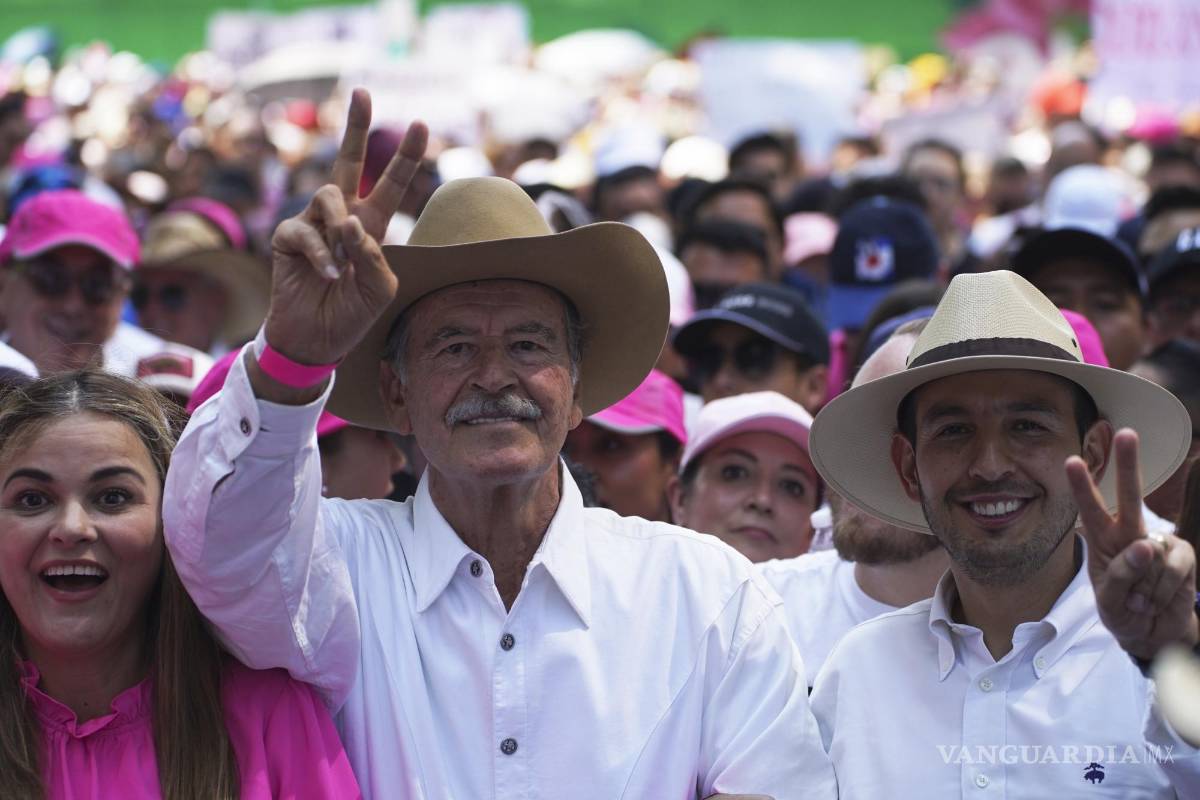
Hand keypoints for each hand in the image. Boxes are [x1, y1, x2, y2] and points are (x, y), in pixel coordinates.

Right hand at [265, 88, 427, 366]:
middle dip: (356, 125)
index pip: (391, 183)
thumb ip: (374, 254)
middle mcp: (342, 216)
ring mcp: (313, 222)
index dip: (406, 156)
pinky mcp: (288, 236)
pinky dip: (322, 253)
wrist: (317, 339)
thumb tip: (351, 222)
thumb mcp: (380, 287)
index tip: (422, 124)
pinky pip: (307, 229)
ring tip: (343, 262)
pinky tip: (328, 274)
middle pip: (348, 160)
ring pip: (329, 195)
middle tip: (361, 90)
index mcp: (372, 224)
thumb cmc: (353, 313)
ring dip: (341, 227)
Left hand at [1066, 428, 1198, 661]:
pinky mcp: (1182, 555)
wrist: (1153, 633)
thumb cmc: (1123, 611)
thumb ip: (1120, 576)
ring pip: (1151, 553)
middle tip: (1126, 433)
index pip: (1089, 509)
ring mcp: (1158, 542)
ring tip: (1140, 600)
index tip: (1073, 461)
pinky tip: (1158, 599)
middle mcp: (1129, 533)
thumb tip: (1145, 546)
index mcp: (1101, 539)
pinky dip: (1163, 590)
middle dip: (1129, 465)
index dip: (1082, 486)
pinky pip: (1173, 568)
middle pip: (1130, 496)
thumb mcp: (1109, 602)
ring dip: (1145, 587)